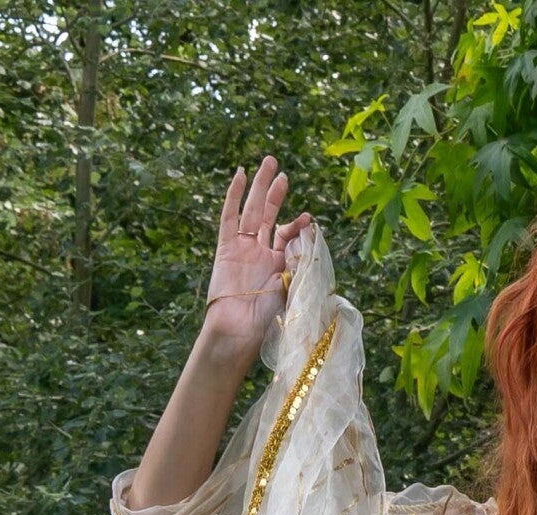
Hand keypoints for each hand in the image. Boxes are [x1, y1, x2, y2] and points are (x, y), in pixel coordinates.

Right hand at [199, 156, 312, 367]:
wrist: (239, 329)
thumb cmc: (267, 318)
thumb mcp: (293, 286)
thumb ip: (301, 260)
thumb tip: (311, 234)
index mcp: (279, 264)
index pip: (288, 234)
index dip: (298, 225)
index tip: (308, 219)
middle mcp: (260, 253)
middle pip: (268, 215)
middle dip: (276, 193)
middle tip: (282, 172)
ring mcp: (242, 248)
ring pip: (252, 210)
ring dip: (260, 187)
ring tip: (269, 163)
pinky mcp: (226, 248)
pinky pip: (229, 217)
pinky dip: (234, 196)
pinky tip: (240, 175)